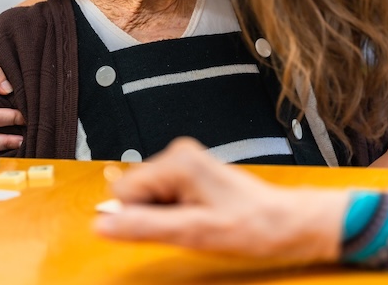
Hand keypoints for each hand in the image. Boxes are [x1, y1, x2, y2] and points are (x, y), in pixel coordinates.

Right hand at [93, 138, 347, 263]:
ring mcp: (184, 162)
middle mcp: (178, 154)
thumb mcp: (193, 233)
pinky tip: (198, 216)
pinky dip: (175, 212)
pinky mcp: (190, 172)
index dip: (139, 217)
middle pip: (134, 191)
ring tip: (197, 221)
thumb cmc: (252, 224)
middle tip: (186, 225)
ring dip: (165, 215)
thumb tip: (103, 224)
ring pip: (148, 196)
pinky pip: (163, 196)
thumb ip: (144, 227)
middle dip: (153, 215)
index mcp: (177, 162)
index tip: (167, 226)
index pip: (122, 190)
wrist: (285, 222)